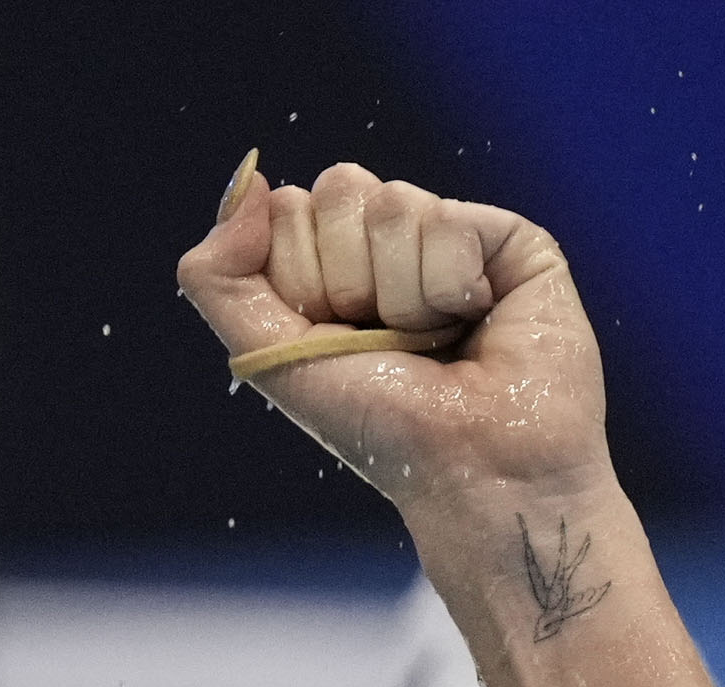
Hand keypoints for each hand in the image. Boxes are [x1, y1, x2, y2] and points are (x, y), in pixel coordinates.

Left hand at [177, 160, 607, 511]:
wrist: (474, 469)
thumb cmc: (379, 428)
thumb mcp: (268, 355)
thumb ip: (217, 275)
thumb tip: (248, 178)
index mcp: (330, 266)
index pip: (288, 208)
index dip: (302, 279)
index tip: (336, 339)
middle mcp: (389, 245)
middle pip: (338, 188)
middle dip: (350, 280)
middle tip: (389, 343)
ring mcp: (449, 235)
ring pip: (392, 200)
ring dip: (403, 295)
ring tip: (435, 341)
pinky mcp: (507, 238)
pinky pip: (449, 219)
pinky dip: (451, 286)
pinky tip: (476, 322)